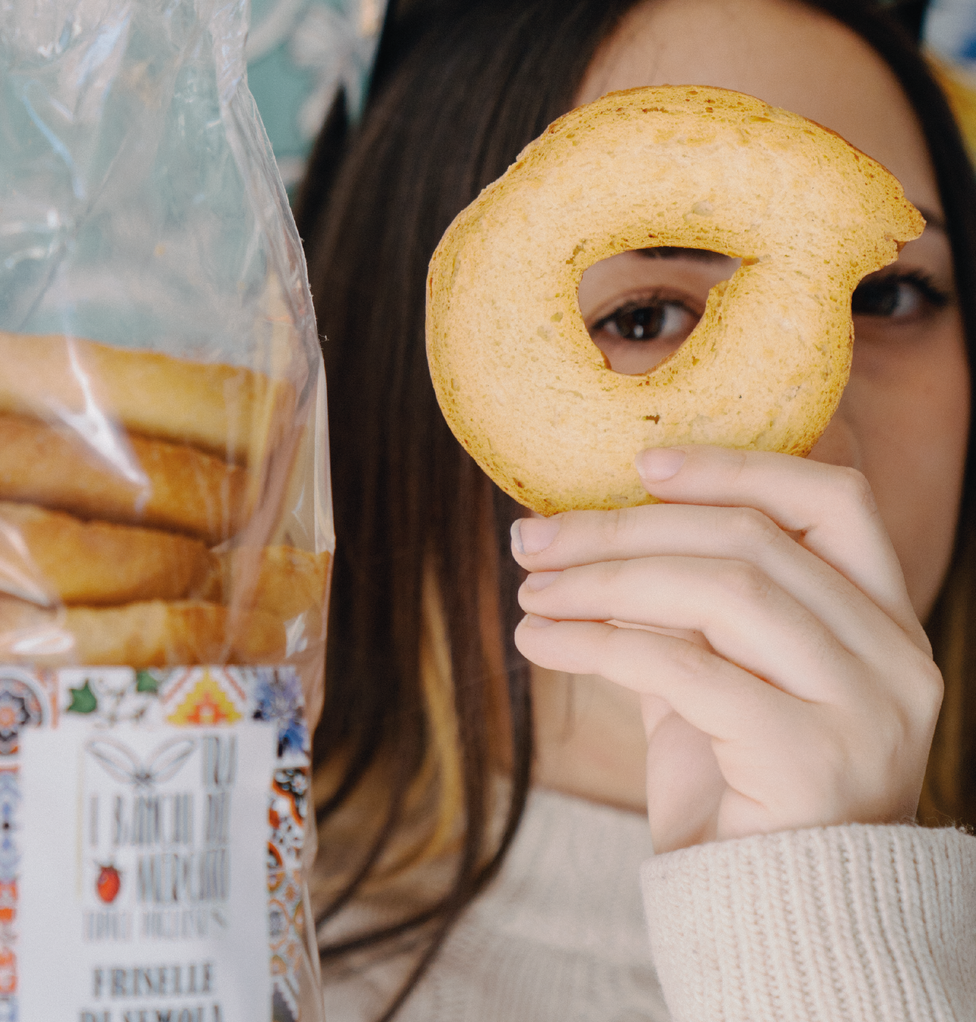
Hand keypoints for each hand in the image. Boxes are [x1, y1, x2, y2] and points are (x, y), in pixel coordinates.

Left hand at [509, 445, 942, 852]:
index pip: (833, 502)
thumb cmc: (739, 794)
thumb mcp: (718, 683)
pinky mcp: (811, 760)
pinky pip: (685, 670)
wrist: (774, 918)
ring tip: (530, 591)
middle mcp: (893, 657)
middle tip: (533, 538)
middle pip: (751, 541)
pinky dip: (597, 644)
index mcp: (882, 622)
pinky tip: (538, 643)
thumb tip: (589, 533)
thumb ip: (686, 612)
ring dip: (603, 581)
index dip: (736, 467)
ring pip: (721, 592)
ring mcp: (864, 708)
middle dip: (624, 529)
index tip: (640, 464)